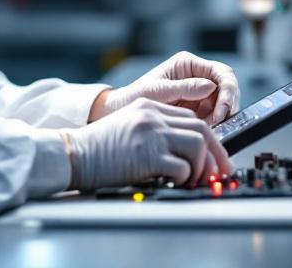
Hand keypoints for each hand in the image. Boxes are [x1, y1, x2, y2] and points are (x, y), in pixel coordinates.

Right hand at [62, 98, 231, 189]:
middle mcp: (153, 116)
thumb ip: (155, 131)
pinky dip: (184, 179)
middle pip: (201, 130)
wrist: (71, 153)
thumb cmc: (96, 147)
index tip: (216, 157)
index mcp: (149, 107)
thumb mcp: (128, 127)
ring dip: (201, 167)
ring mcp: (150, 134)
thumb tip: (185, 154)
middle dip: (215, 154)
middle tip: (219, 174)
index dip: (209, 141)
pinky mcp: (146, 155)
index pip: (192, 119)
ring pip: (197, 145)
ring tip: (193, 180)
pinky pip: (181, 167)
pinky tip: (176, 183)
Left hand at [91, 51, 239, 124]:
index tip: (222, 109)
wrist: (123, 111)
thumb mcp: (159, 91)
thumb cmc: (136, 96)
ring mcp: (198, 93)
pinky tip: (204, 131)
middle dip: (227, 105)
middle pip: (226, 88)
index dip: (227, 90)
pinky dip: (213, 125)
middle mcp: (196, 76)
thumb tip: (210, 86)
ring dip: (221, 117)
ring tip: (208, 128)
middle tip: (219, 122)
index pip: (221, 72)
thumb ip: (184, 88)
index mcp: (188, 65)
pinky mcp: (196, 109)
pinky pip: (214, 116)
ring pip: (223, 104)